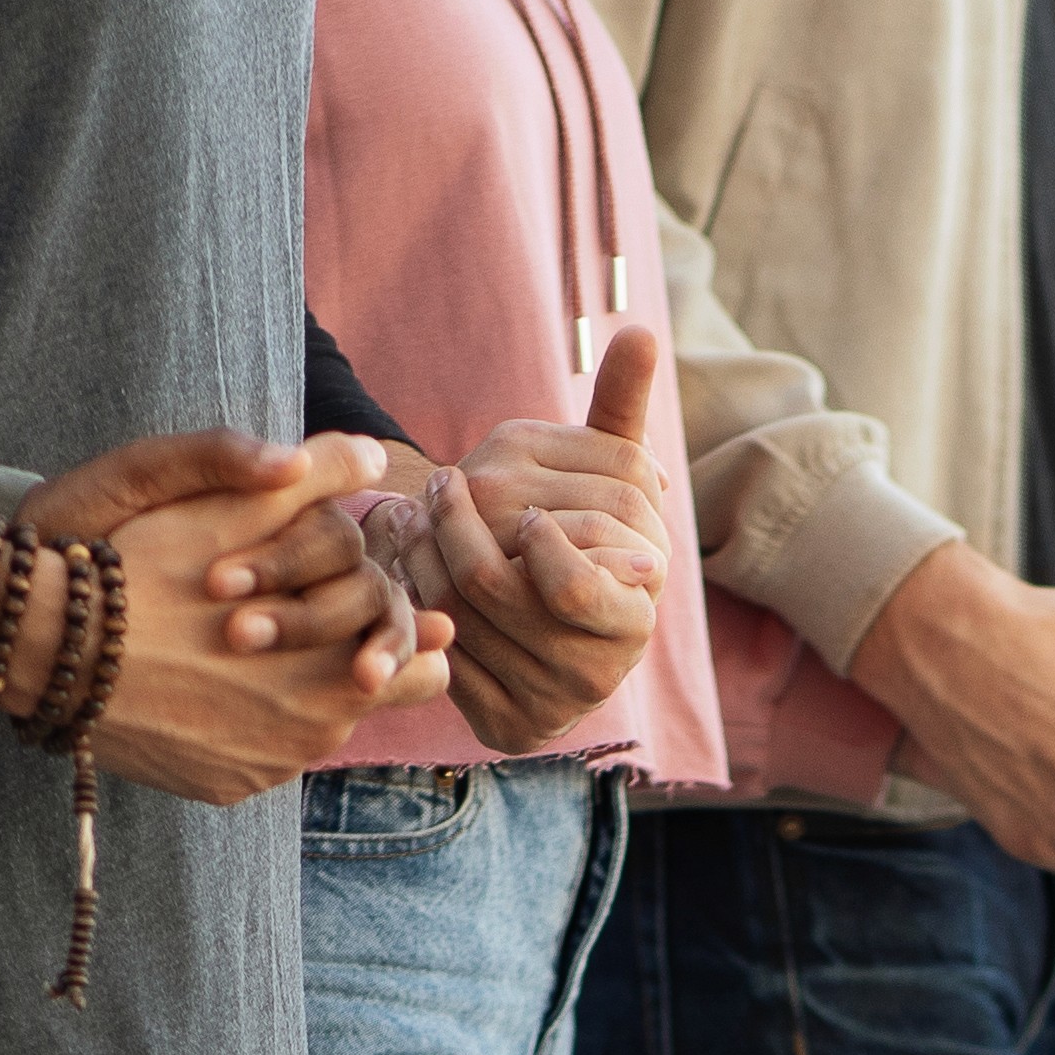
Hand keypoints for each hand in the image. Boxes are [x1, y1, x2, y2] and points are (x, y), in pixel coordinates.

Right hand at [46, 433, 449, 800]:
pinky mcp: (221, 790)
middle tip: (303, 615)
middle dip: (346, 656)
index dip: (404, 630)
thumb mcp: (229, 509)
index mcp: (341, 676)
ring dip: (290, 689)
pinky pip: (257, 754)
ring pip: (307, 726)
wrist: (46, 648)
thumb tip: (372, 455)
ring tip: (245, 643)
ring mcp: (265, 771)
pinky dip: (243, 721)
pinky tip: (208, 681)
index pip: (424, 667)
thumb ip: (314, 481)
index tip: (381, 604)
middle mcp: (313, 739)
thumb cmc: (140, 568)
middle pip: (364, 697)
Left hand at [430, 322, 674, 757]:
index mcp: (638, 599)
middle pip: (496, 585)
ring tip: (412, 518)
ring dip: (425, 560)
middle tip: (434, 488)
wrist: (566, 641)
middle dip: (454, 529)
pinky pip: (447, 660)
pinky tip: (414, 571)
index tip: (491, 485)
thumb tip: (642, 331)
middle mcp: (605, 659)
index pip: (569, 571)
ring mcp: (558, 696)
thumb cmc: (590, 535)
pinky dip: (421, 611)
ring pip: (461, 615)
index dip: (525, 528)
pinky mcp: (512, 723)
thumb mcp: (609, 473)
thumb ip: (622, 409)